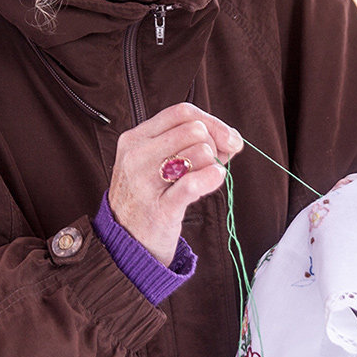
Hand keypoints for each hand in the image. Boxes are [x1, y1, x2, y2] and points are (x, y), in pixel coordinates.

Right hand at [108, 103, 242, 264]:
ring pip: (200, 152)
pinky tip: (214, 180)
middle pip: (194, 129)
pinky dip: (212, 178)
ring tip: (202, 179)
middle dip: (214, 145)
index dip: (212, 122)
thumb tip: (232, 139)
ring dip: (211, 165)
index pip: (182, 112)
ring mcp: (145, 182)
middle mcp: (136, 156)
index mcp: (135, 139)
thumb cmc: (146, 198)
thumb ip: (189, 143)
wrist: (123, 244)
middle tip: (211, 164)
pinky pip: (194, 182)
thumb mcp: (155, 162)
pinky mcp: (160, 209)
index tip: (228, 139)